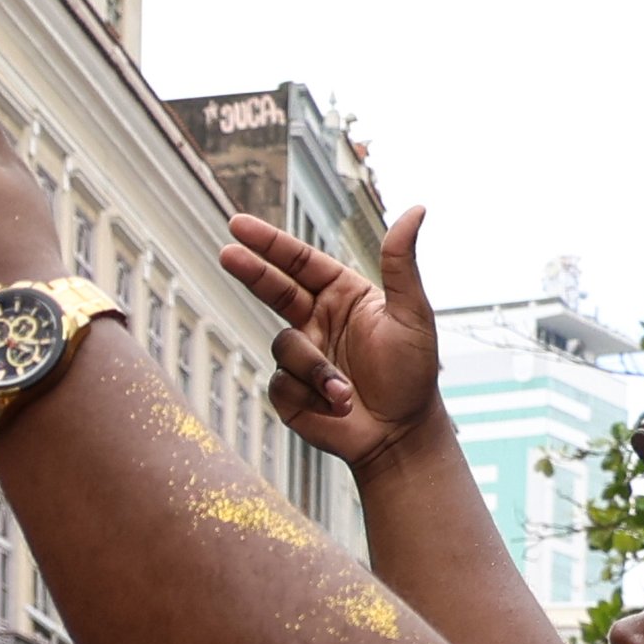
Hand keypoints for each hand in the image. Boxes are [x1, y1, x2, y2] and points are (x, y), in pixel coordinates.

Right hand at [219, 206, 441, 475]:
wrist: (398, 434)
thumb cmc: (413, 373)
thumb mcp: (411, 312)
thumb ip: (401, 263)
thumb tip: (416, 209)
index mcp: (343, 296)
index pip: (300, 263)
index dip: (269, 244)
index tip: (239, 226)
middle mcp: (317, 320)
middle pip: (273, 289)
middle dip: (251, 272)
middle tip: (227, 253)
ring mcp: (300, 356)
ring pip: (283, 346)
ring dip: (313, 370)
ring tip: (345, 393)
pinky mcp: (288, 391)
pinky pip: (281, 383)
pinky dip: (308, 394)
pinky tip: (334, 406)